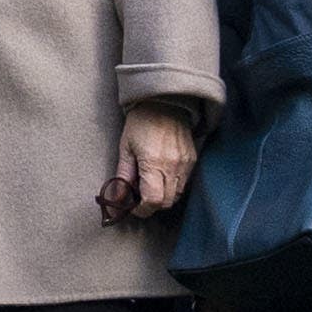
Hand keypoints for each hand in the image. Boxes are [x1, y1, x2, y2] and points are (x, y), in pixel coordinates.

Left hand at [100, 104, 202, 227]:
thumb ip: (123, 176)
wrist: (164, 102)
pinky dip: (173, 186)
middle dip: (152, 205)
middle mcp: (173, 166)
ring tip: (151, 184)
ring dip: (164, 196)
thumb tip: (118, 198)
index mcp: (154, 163)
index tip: (134, 207)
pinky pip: (185, 183)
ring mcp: (186, 163)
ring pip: (178, 195)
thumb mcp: (126, 147)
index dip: (142, 209)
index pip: (153, 201)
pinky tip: (162, 174)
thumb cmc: (141, 123)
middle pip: (167, 202)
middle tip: (140, 197)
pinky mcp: (193, 159)